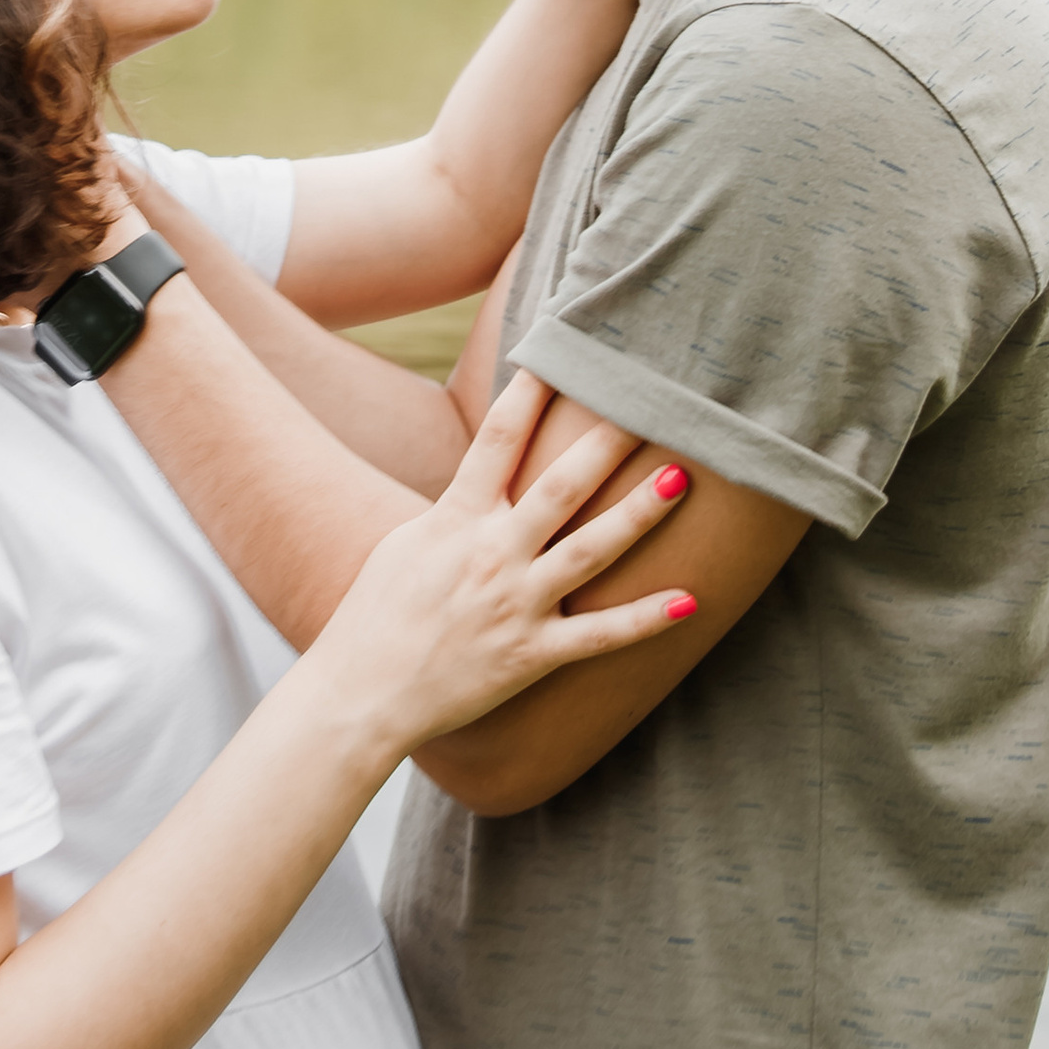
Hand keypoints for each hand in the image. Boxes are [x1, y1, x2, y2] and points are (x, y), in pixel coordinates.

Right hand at [301, 374, 694, 759]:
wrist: (359, 694)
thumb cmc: (374, 615)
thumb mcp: (407, 544)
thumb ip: (456, 511)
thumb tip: (490, 481)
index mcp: (456, 519)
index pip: (499, 439)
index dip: (531, 391)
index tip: (562, 353)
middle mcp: (492, 554)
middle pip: (561, 486)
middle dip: (608, 443)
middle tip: (652, 405)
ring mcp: (515, 604)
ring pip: (592, 551)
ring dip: (640, 513)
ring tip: (681, 478)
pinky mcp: (530, 655)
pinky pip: (600, 636)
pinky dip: (646, 619)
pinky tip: (690, 600)